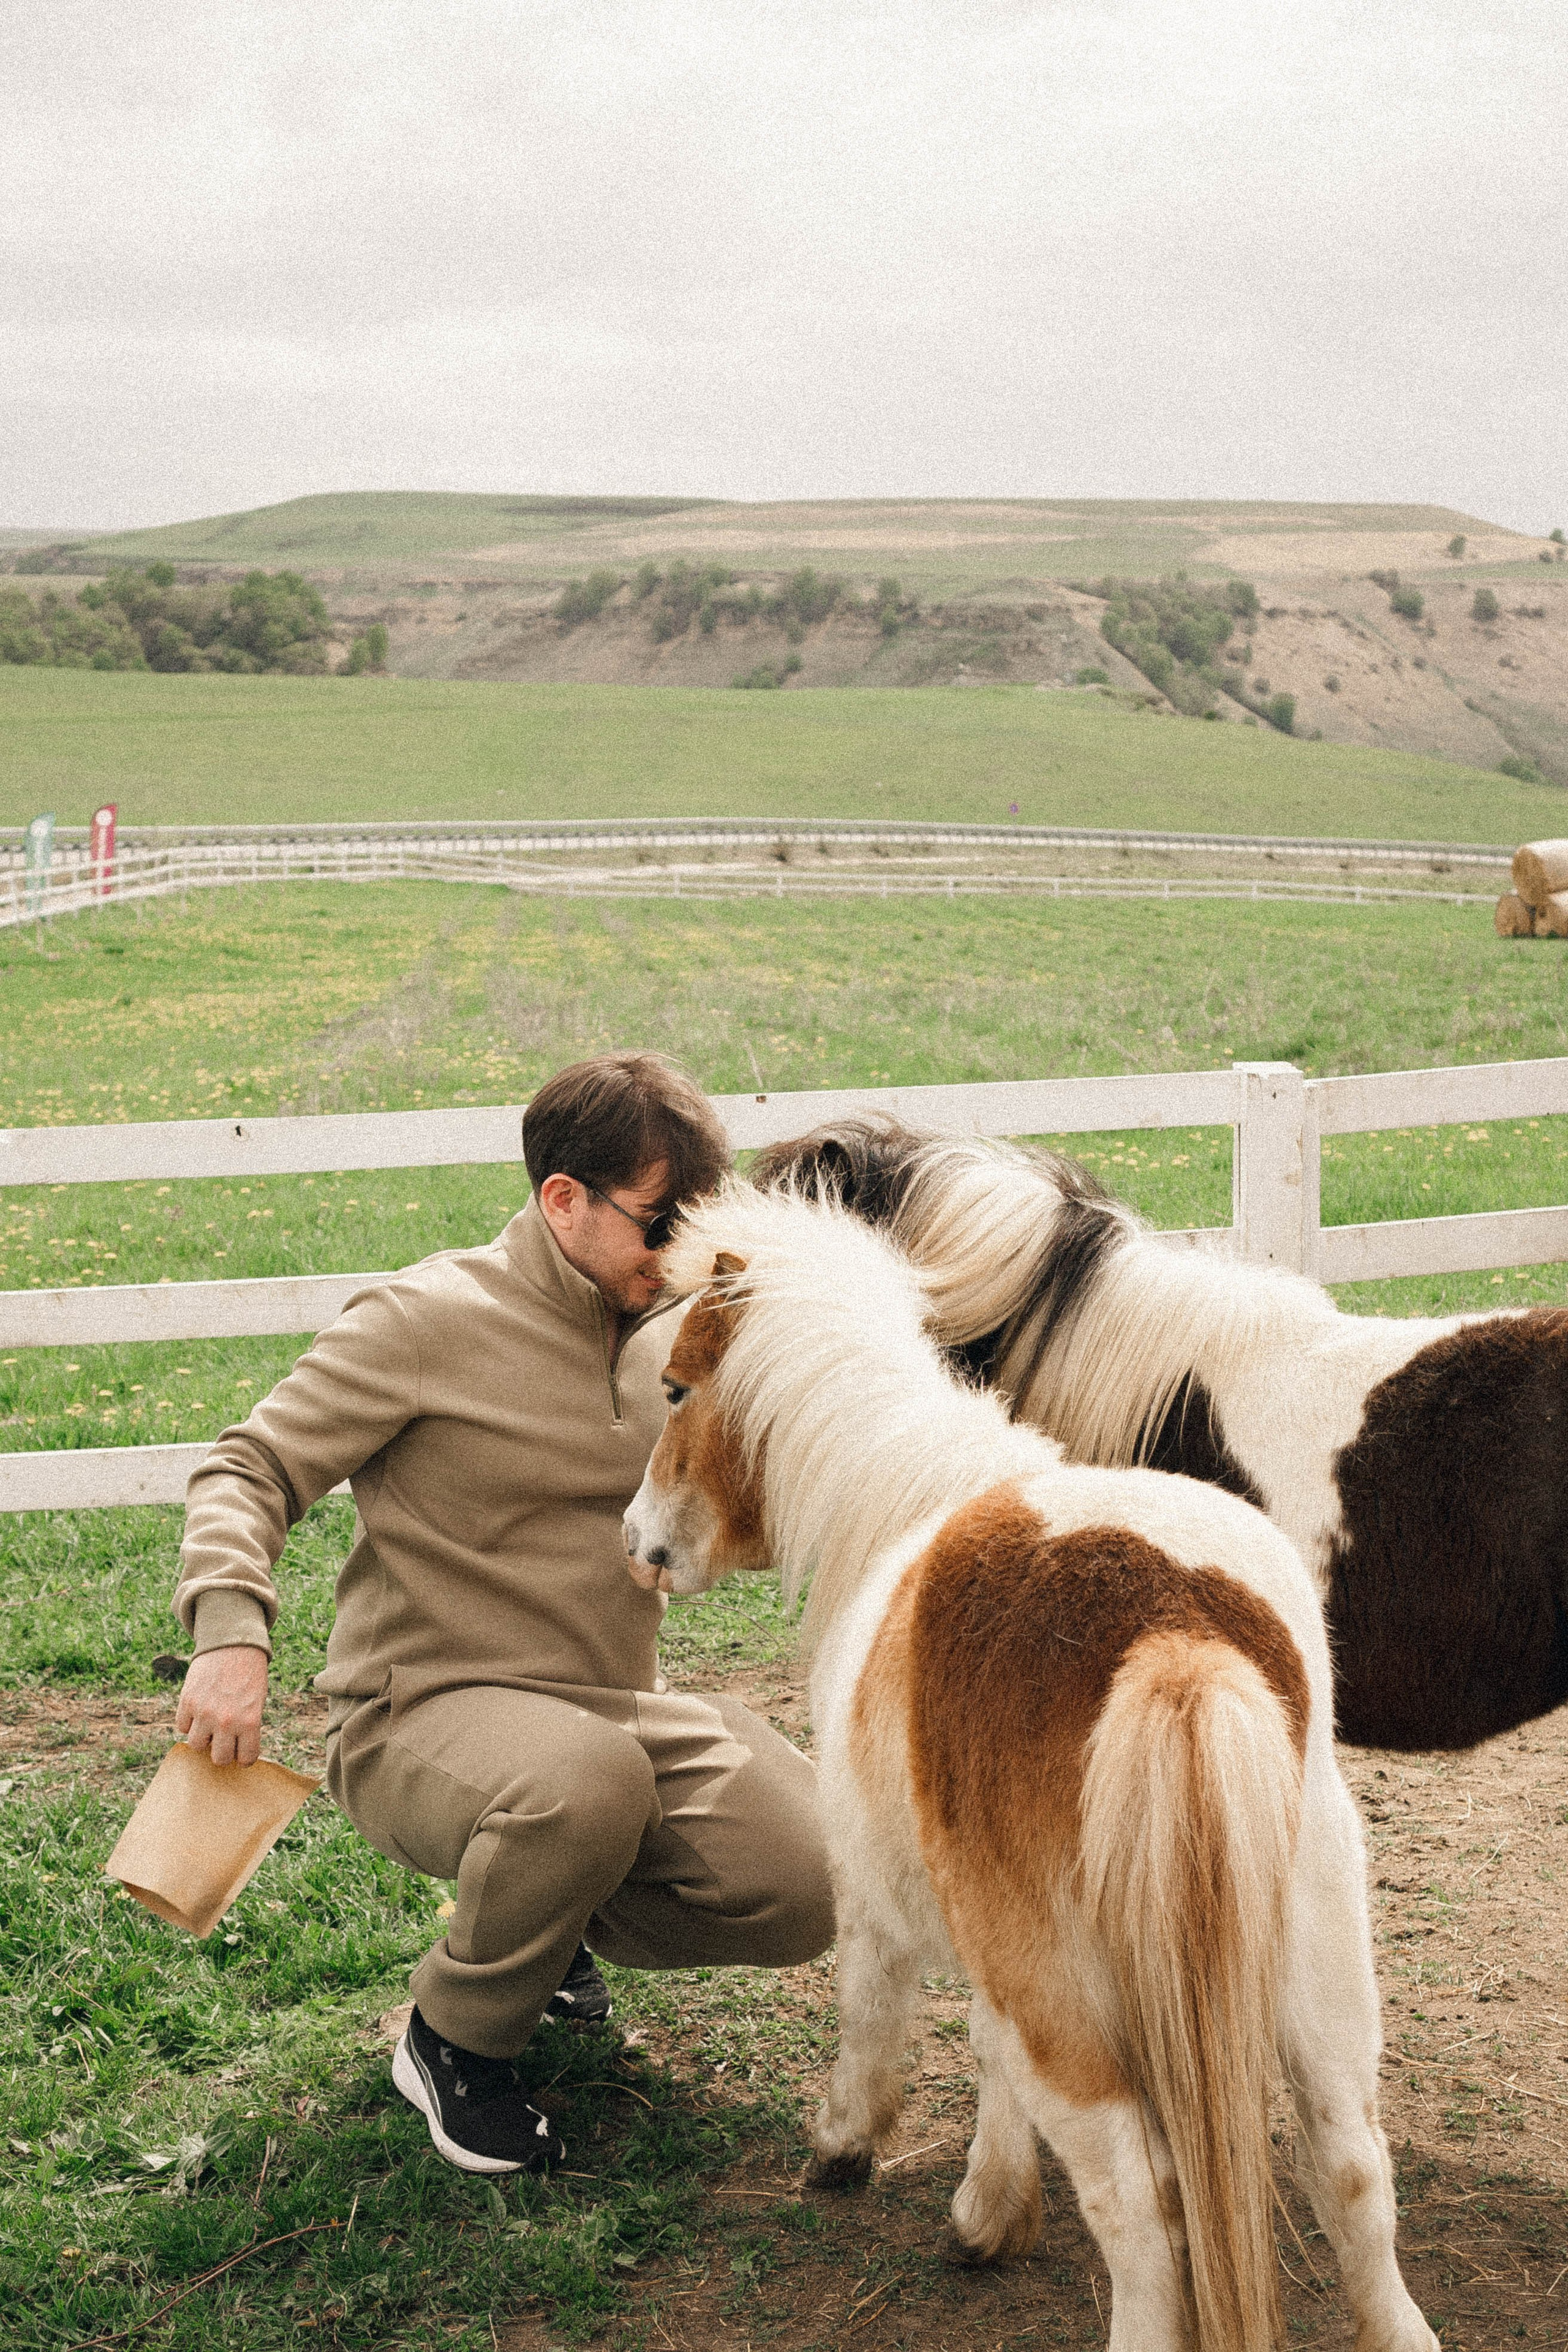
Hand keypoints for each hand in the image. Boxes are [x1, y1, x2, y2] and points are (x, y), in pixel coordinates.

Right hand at [175, 1645, 268, 1766]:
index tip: (242, 1750)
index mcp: (250, 1721)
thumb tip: (234, 1750)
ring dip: (203, 1738)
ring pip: (196, 1745)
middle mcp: (226, 1721)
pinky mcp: (187, 1701)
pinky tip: (197, 1711)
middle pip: (219, 1759)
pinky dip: (188, 1722)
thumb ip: (246, 1725)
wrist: (233, 1643)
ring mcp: (204, 1712)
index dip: (244, 1756)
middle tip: (224, 1739)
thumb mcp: (256, 1700)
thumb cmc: (249, 1673)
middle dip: (222, 1751)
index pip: (246, 1758)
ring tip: (209, 1724)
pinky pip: (182, 1727)